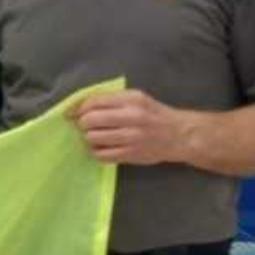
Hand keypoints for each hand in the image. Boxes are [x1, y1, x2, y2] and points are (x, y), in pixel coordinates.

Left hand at [69, 89, 194, 165]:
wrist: (180, 135)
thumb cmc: (154, 114)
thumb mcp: (136, 99)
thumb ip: (111, 100)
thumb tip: (78, 106)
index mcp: (131, 100)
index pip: (93, 102)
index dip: (78, 109)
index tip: (74, 113)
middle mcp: (131, 117)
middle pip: (89, 120)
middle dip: (82, 124)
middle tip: (86, 127)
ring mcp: (131, 137)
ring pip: (92, 138)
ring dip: (88, 138)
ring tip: (94, 137)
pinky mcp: (131, 154)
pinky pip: (100, 155)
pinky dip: (95, 152)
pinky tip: (101, 148)